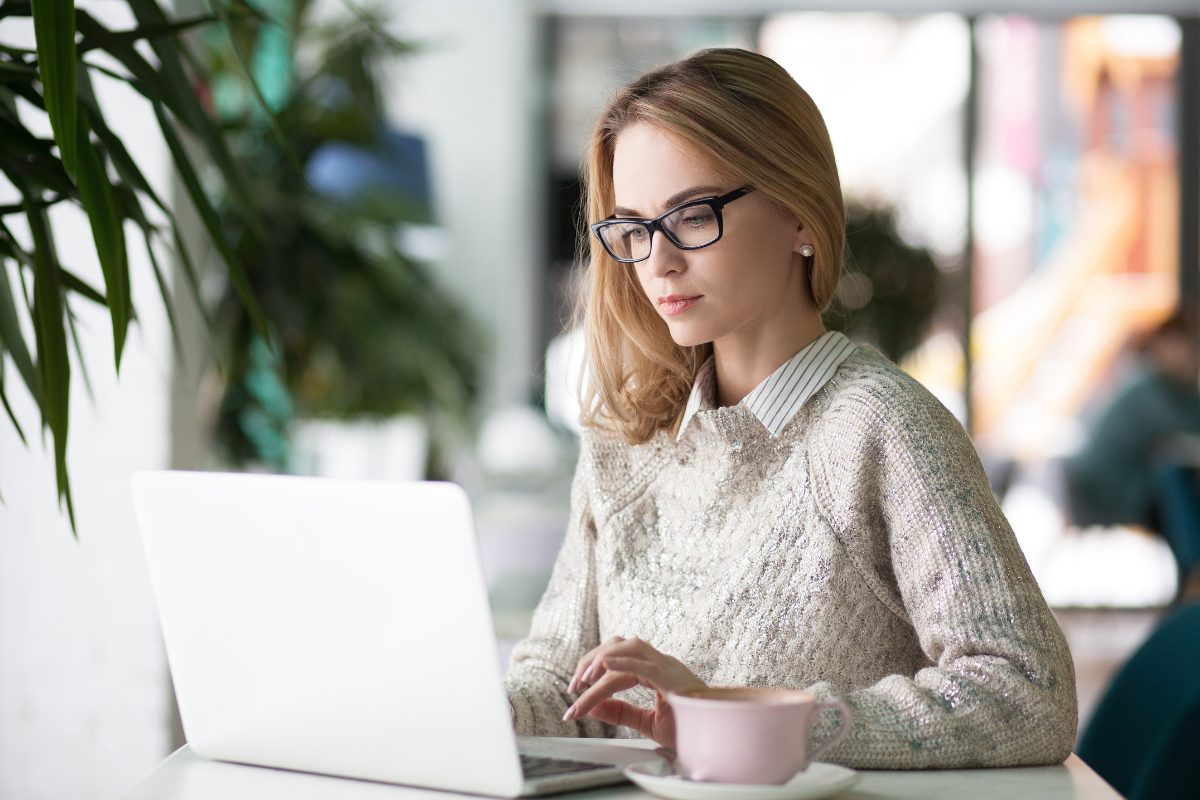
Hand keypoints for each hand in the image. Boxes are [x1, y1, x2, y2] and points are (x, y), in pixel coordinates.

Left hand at [562, 635, 705, 745]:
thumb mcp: (648, 722)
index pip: (616, 663)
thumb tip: (592, 706)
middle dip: (590, 663)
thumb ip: (622, 713)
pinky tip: (604, 666)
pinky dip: (622, 663)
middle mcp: (660, 662)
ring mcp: (668, 667)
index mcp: (655, 670)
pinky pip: (645, 665)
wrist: (719, 736)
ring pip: (630, 647)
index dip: (592, 675)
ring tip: (583, 681)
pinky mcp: (672, 679)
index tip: (574, 701)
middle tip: (573, 689)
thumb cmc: (690, 728)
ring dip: (602, 660)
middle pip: (618, 646)